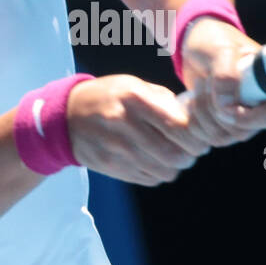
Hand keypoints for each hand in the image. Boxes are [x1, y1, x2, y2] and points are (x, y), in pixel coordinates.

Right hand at [65, 75, 211, 186]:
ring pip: (163, 171)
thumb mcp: (132, 85)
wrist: (65, 117)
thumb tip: (192, 118)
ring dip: (175, 166)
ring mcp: (117, 149)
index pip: (178, 125)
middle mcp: (125, 125)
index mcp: (134, 99)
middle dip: (189, 155)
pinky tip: (155, 162)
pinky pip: (148, 179)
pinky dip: (158, 173)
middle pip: (174, 154)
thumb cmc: (106, 97)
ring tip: (173, 156)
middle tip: (191, 150)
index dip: (196, 135)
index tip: (199, 134)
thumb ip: (163, 100)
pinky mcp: (111, 167)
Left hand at [179, 17, 265, 146]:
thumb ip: (226, 74)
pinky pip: (208, 138)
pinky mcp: (224, 125)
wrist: (199, 47)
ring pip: (223, 137)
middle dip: (216, 111)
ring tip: (199, 86)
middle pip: (243, 131)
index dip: (248, 117)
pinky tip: (192, 100)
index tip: (225, 105)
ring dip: (202, 114)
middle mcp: (263, 106)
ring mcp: (244, 119)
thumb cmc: (216, 41)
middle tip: (205, 82)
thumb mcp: (221, 50)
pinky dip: (194, 121)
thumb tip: (227, 106)